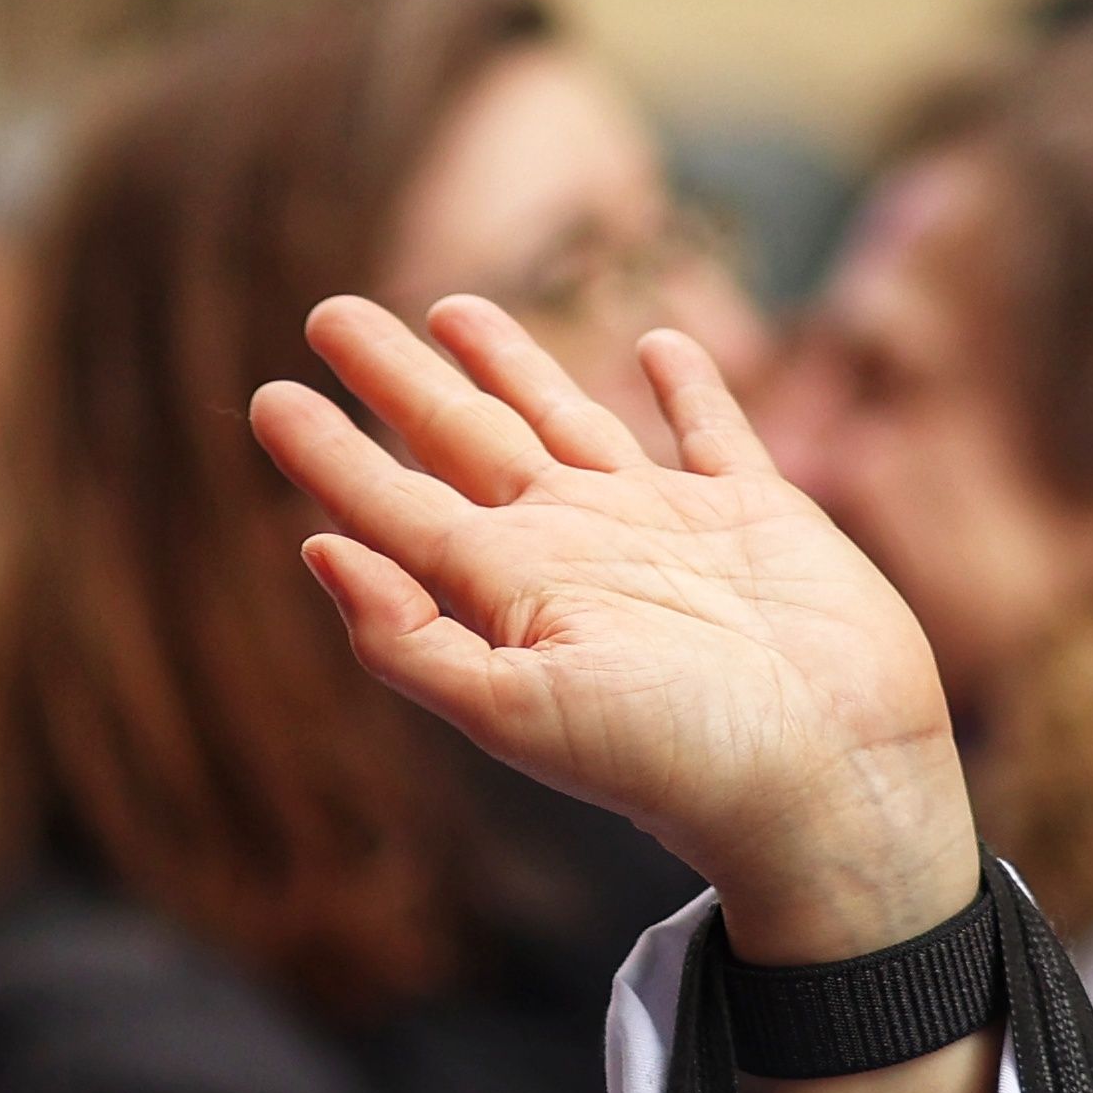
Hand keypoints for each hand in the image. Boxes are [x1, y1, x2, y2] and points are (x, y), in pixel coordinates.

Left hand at [255, 295, 993, 1092]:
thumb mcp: (517, 711)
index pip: (395, 504)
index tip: (266, 395)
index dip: (328, 452)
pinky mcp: (759, 514)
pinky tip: (660, 342)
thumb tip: (316, 549)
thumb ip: (411, 639)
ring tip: (451, 308)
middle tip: (328, 312)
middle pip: (464, 439)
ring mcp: (666, 527)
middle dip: (396, 379)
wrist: (826, 783)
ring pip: (568, 419)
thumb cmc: (673, 759)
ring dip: (511, 366)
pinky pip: (711, 429)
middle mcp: (575, 548)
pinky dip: (686, 387)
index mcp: (509, 589)